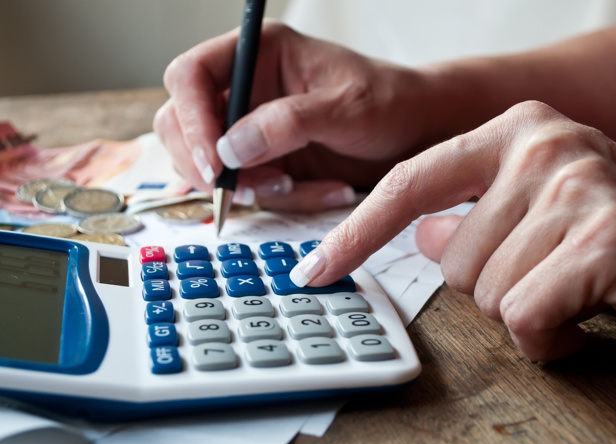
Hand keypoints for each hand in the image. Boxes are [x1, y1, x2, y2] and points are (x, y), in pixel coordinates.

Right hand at [154, 20, 430, 211]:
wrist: (414, 133)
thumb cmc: (388, 103)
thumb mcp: (346, 107)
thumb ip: (288, 122)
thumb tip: (230, 149)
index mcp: (258, 54)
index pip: (190, 76)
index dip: (191, 119)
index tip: (215, 162)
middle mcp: (245, 90)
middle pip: (181, 124)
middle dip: (210, 164)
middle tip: (248, 188)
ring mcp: (250, 129)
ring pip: (210, 165)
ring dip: (249, 186)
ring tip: (298, 183)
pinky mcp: (264, 161)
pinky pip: (247, 189)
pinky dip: (276, 199)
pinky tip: (318, 189)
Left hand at [290, 101, 615, 360]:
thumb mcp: (544, 207)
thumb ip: (475, 212)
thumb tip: (418, 233)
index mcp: (517, 132)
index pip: (409, 184)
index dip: (357, 233)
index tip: (317, 268)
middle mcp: (542, 147)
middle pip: (451, 260)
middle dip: (497, 287)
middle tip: (555, 273)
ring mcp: (576, 187)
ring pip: (487, 295)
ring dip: (530, 311)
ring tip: (580, 288)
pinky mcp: (605, 240)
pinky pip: (528, 319)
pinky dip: (554, 338)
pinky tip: (593, 312)